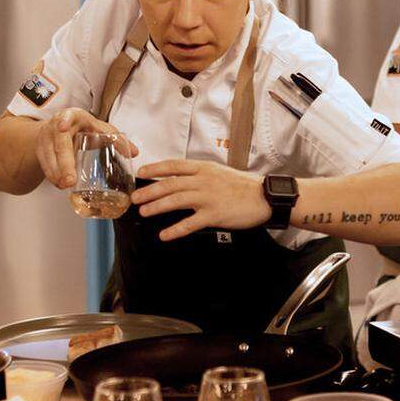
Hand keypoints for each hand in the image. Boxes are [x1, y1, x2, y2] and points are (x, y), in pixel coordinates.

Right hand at [36, 108, 137, 188]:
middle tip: (70, 180)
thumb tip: (135, 152)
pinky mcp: (39, 149)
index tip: (63, 126)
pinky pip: (44, 164)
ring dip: (56, 172)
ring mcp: (46, 138)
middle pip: (59, 144)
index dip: (65, 121)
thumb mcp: (99, 129)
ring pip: (49, 156)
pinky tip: (59, 184)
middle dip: (64, 163)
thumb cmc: (83, 127)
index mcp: (74, 116)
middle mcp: (56, 125)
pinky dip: (51, 175)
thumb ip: (116, 140)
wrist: (58, 126)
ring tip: (65, 185)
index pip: (67, 116)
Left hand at [131, 159, 271, 240]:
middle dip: (149, 190)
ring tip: (143, 212)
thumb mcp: (219, 173)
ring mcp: (208, 197)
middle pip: (170, 184)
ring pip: (176, 200)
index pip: (174, 165)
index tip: (141, 172)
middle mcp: (203, 180)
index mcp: (204, 168)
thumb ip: (200, 175)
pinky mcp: (215, 214)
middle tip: (134, 198)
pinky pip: (190, 223)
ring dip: (157, 206)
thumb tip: (180, 180)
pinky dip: (175, 230)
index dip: (155, 169)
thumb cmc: (243, 186)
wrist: (264, 197)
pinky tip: (164, 235)